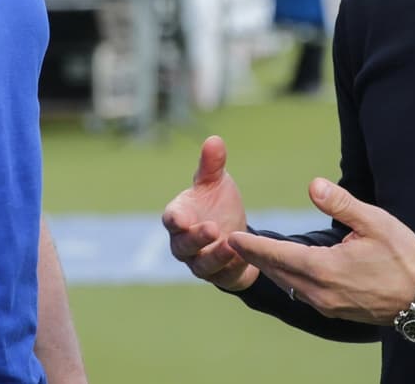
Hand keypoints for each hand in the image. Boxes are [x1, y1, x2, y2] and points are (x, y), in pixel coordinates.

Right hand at [161, 135, 257, 291]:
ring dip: (214, 255)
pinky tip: (243, 256)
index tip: (180, 217)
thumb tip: (214, 140)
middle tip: (211, 228)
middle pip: (183, 245)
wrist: (236, 234)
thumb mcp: (216, 183)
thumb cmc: (217, 204)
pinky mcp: (220, 274)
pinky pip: (223, 275)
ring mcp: (200, 261)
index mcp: (180, 217)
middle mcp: (185, 242)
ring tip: (230, 244)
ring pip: (201, 264)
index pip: (171, 219)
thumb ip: (212, 165)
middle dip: (196, 238)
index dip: (174, 219)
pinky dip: (231, 267)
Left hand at [228, 178, 414, 324]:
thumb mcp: (374, 222)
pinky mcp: (335, 310)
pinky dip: (287, 278)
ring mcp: (327, 304)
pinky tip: (285, 269)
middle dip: (254, 257)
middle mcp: (320, 292)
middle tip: (232, 243)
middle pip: (277, 272)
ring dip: (270, 268)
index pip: (278, 255)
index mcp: (325, 269)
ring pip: (288, 284)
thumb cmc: (402, 257)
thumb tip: (312, 185)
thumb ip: (341, 203)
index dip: (252, 246)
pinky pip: (302, 293)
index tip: (231, 238)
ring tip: (253, 254)